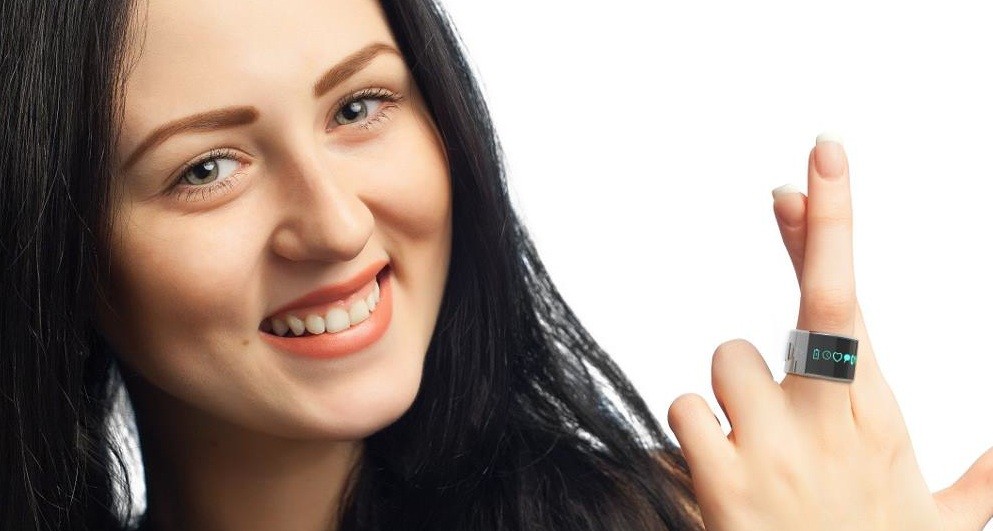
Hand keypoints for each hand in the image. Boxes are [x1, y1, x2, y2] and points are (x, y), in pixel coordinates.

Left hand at [666, 135, 992, 529]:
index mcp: (878, 415)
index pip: (850, 296)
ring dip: (732, 397)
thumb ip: (983, 479)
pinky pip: (679, 414)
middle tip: (786, 244)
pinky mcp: (716, 481)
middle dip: (794, 274)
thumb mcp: (950, 522)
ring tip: (757, 450)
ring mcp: (769, 449)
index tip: (818, 160)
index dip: (832, 222)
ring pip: (725, 362)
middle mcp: (827, 420)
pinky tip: (719, 474)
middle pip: (799, 308)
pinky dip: (691, 435)